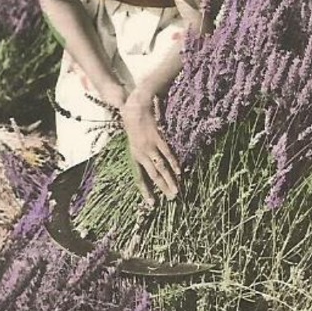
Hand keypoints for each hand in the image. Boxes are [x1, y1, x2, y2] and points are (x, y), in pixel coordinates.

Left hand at [119, 90, 180, 204]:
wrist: (135, 107)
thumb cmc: (132, 122)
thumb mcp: (132, 139)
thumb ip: (140, 151)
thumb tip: (150, 163)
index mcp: (133, 155)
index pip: (140, 178)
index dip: (146, 191)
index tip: (152, 203)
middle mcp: (141, 153)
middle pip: (152, 175)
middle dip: (162, 188)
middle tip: (171, 199)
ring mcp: (150, 146)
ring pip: (161, 167)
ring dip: (170, 180)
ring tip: (176, 191)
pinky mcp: (158, 138)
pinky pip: (167, 154)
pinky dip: (174, 164)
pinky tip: (179, 172)